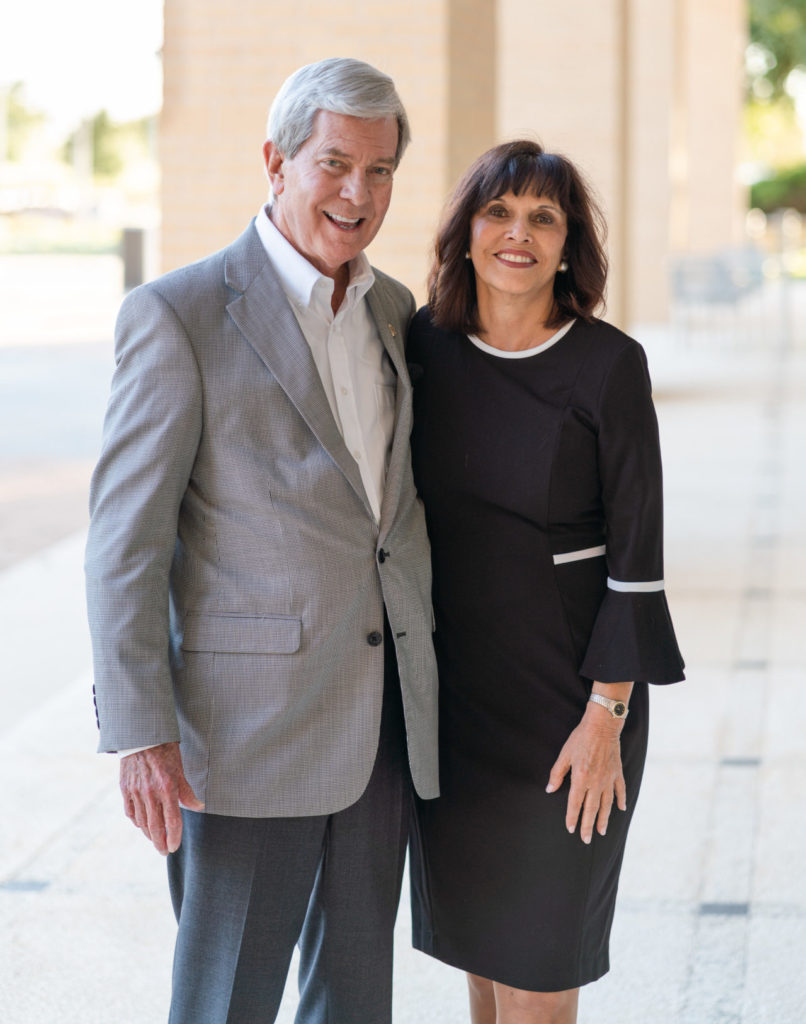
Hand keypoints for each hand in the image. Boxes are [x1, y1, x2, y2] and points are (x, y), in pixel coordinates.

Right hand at [119, 742, 203, 854]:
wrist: (141, 735)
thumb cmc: (165, 750)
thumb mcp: (180, 768)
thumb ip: (187, 791)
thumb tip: (198, 807)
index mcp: (167, 788)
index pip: (172, 821)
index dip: (174, 837)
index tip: (175, 847)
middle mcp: (150, 793)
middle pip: (155, 827)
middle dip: (160, 843)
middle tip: (164, 852)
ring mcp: (135, 792)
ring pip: (142, 822)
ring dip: (149, 835)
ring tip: (155, 841)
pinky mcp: (125, 789)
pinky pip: (130, 812)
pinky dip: (137, 821)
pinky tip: (142, 825)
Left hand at [545, 708, 625, 843]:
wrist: (602, 726)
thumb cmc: (580, 738)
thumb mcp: (564, 754)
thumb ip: (557, 773)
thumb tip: (550, 789)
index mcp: (581, 778)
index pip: (575, 803)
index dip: (572, 817)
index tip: (570, 829)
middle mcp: (596, 782)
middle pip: (591, 809)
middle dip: (588, 826)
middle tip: (586, 839)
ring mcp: (608, 779)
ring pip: (606, 804)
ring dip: (604, 819)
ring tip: (602, 831)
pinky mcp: (617, 773)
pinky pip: (620, 790)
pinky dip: (621, 800)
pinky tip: (621, 809)